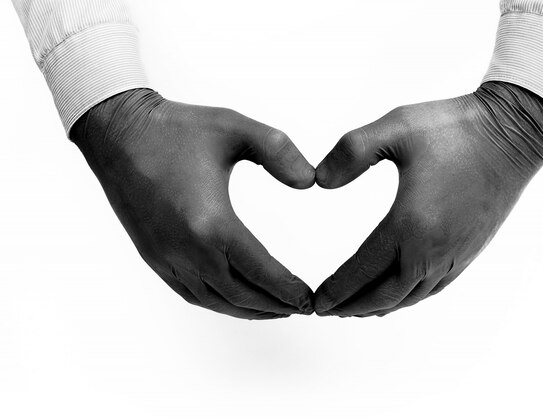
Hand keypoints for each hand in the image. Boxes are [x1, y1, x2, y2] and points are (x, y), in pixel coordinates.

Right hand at [71, 89, 315, 318]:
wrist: (118, 131)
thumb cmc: (176, 128)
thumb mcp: (236, 127)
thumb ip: (279, 152)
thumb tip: (310, 182)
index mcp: (211, 223)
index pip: (261, 271)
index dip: (289, 290)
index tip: (310, 300)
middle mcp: (187, 250)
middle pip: (240, 295)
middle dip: (276, 306)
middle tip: (302, 308)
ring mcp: (166, 257)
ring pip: (214, 301)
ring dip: (248, 310)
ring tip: (277, 309)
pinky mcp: (153, 256)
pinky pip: (190, 293)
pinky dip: (219, 302)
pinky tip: (235, 298)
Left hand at [314, 81, 542, 316]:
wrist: (514, 131)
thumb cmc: (456, 128)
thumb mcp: (395, 127)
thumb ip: (350, 152)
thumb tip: (319, 181)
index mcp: (410, 224)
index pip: (363, 270)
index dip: (337, 289)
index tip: (317, 302)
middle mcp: (433, 249)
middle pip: (384, 295)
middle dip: (352, 307)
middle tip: (327, 311)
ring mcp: (455, 254)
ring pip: (410, 296)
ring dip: (379, 307)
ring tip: (356, 309)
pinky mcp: (469, 250)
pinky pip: (433, 288)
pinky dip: (408, 298)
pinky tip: (398, 293)